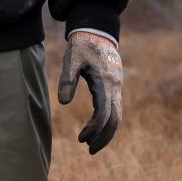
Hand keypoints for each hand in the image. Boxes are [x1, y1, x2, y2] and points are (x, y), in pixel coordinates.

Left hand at [57, 30, 122, 154]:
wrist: (97, 30)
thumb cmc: (82, 45)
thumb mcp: (71, 60)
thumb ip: (67, 80)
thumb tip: (63, 103)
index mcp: (105, 81)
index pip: (103, 113)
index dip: (93, 129)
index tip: (81, 138)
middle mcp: (115, 86)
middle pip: (115, 119)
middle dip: (104, 137)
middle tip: (89, 150)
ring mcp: (118, 86)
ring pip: (118, 115)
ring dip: (107, 132)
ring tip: (93, 145)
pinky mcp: (115, 85)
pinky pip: (116, 108)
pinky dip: (109, 122)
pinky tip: (98, 129)